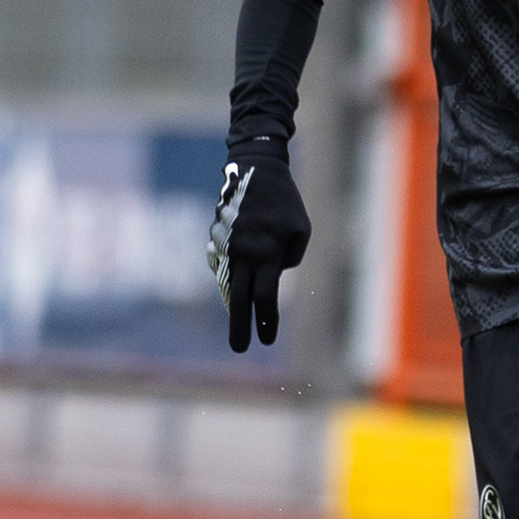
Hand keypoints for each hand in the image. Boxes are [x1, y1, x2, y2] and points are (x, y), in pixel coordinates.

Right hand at [207, 143, 310, 352]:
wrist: (254, 169)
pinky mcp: (217, 238)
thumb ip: (290, 258)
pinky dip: (230, 276)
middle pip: (240, 299)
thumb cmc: (284, 201)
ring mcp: (226, 246)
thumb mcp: (301, 230)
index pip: (265, 297)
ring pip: (228, 283)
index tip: (266, 340)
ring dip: (233, 305)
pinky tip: (237, 284)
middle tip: (239, 349)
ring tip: (239, 325)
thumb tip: (274, 274)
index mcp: (266, 253)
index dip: (266, 320)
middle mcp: (243, 254)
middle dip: (239, 326)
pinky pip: (224, 265)